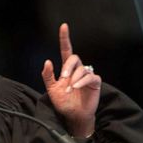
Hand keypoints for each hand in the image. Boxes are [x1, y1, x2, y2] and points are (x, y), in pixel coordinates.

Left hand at [41, 23, 100, 137]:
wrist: (73, 115)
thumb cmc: (64, 103)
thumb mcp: (51, 89)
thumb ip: (48, 76)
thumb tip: (47, 61)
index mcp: (67, 69)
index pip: (66, 50)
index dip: (65, 38)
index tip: (63, 26)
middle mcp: (78, 70)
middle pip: (74, 58)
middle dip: (68, 67)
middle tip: (63, 78)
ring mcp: (87, 75)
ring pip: (82, 69)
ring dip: (73, 79)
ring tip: (69, 90)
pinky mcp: (95, 83)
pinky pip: (90, 77)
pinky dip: (82, 81)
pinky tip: (76, 87)